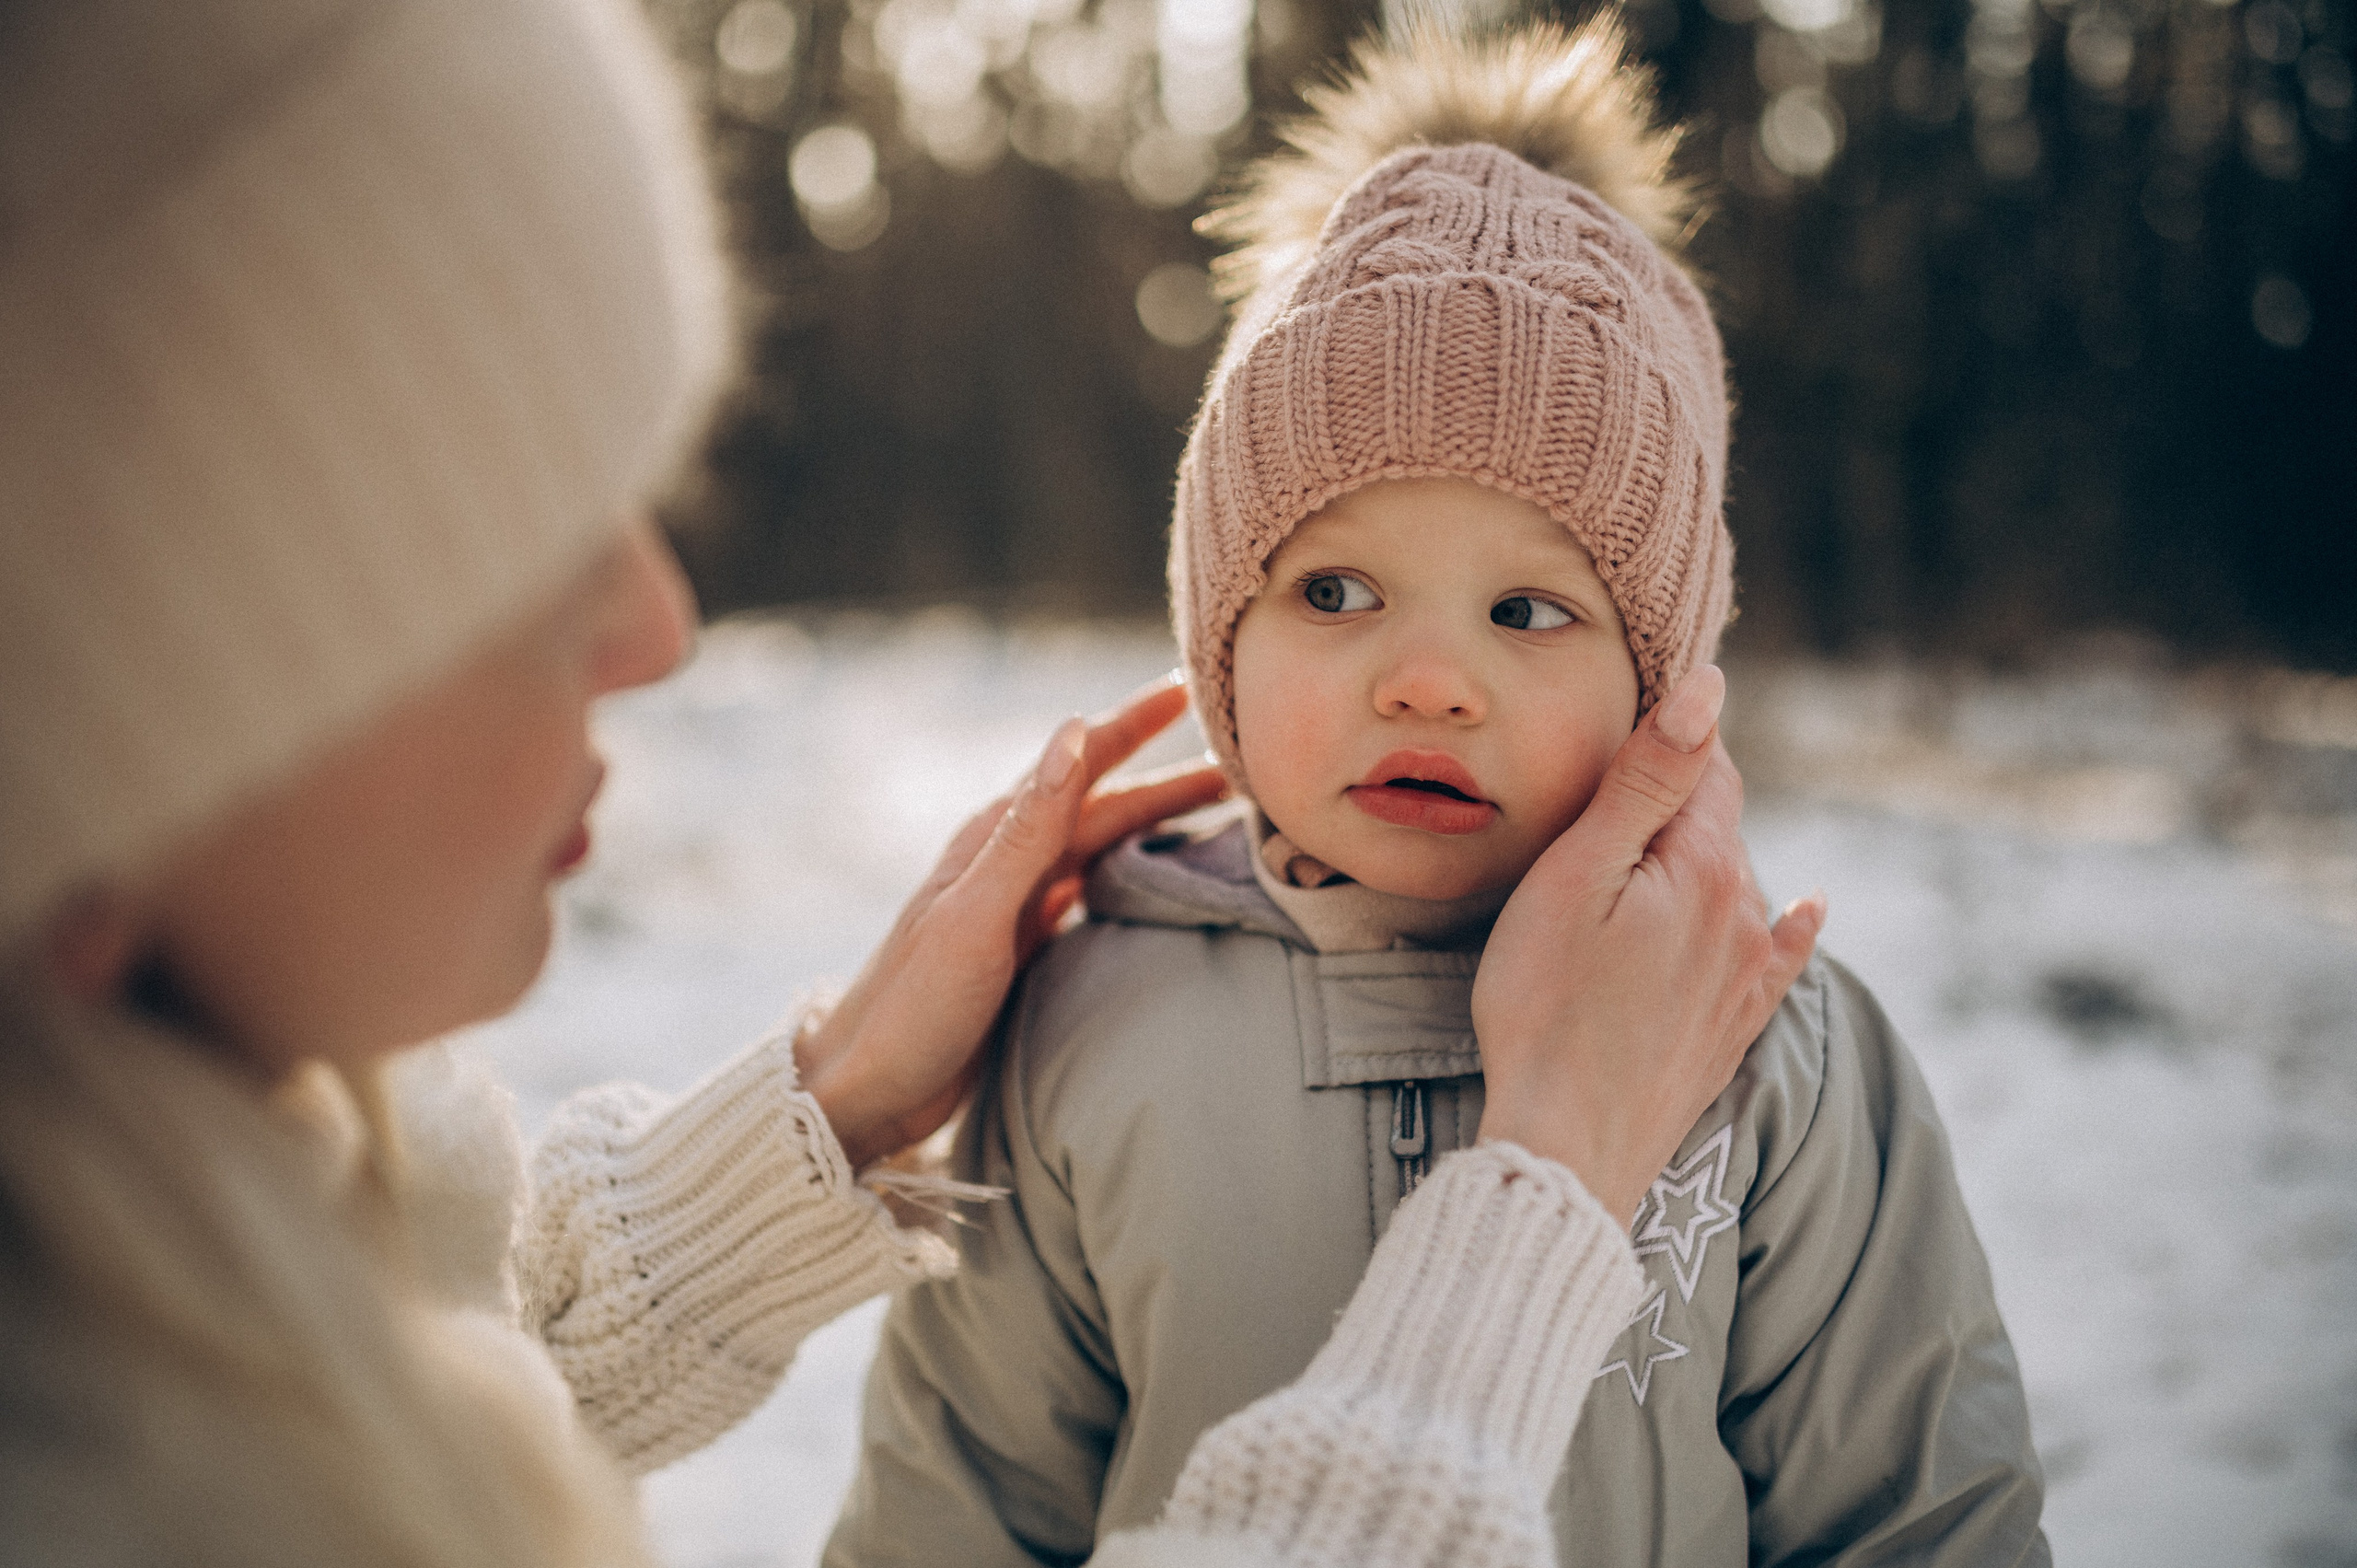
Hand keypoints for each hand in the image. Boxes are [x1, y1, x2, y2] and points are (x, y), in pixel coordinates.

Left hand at [798, 675, 1226, 1168]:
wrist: (865, 1091)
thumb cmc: (913, 1009)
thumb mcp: (975, 916)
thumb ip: (1028, 829)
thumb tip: (1072, 731)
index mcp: (995, 841)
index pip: (1080, 765)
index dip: (1133, 724)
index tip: (1187, 685)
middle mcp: (1007, 863)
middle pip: (1102, 805)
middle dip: (1165, 778)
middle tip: (1236, 756)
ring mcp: (1014, 907)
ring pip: (1101, 846)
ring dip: (1153, 823)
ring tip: (1212, 810)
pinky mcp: (1020, 950)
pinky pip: (1090, 892)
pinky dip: (1130, 875)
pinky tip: (1153, 880)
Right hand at [1471, 665, 1824, 1223]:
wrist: (1569, 1145)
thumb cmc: (1545, 1005)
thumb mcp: (1576, 875)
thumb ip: (1647, 779)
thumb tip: (1710, 687)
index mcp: (1704, 867)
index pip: (1705, 764)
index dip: (1669, 735)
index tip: (1638, 714)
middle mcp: (1744, 916)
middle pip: (1718, 823)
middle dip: (1678, 799)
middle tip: (1616, 792)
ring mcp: (1746, 976)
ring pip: (1734, 884)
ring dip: (1699, 859)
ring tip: (1652, 854)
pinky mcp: (1735, 1027)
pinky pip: (1776, 952)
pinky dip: (1786, 922)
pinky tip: (1807, 908)